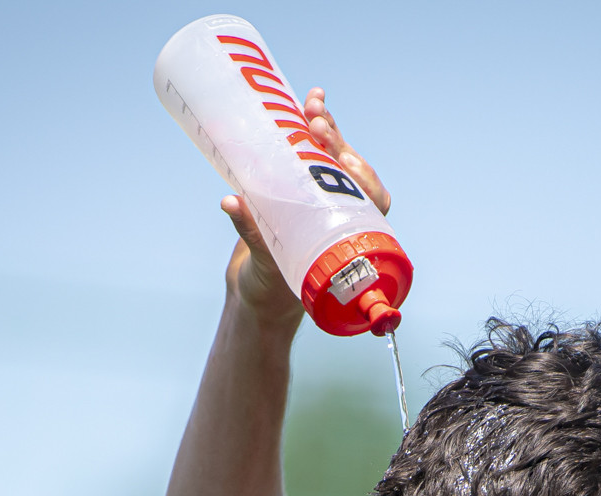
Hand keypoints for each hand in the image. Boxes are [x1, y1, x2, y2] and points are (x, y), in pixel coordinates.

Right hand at [221, 86, 392, 323]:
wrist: (263, 288)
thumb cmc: (272, 282)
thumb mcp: (264, 259)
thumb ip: (250, 230)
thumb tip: (229, 202)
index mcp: (347, 234)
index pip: (370, 200)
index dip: (363, 178)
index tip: (345, 161)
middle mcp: (341, 211)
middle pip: (349, 170)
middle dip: (337, 142)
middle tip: (318, 123)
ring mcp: (323, 195)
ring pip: (333, 155)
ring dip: (327, 126)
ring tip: (314, 102)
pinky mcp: (302, 183)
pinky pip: (313, 152)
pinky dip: (311, 127)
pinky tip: (309, 102)